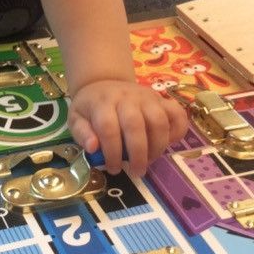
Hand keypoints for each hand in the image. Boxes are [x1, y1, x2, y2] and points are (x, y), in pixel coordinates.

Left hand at [68, 79, 187, 176]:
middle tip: (136, 171)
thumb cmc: (90, 107)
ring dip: (157, 146)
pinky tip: (167, 143)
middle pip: (136, 125)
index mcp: (102, 103)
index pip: (108, 128)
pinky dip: (178, 131)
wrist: (103, 82)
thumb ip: (81, 133)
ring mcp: (146, 97)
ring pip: (159, 120)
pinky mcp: (161, 99)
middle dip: (138, 154)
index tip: (113, 168)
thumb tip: (93, 147)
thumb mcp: (76, 118)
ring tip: (150, 160)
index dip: (112, 152)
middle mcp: (126, 97)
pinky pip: (177, 113)